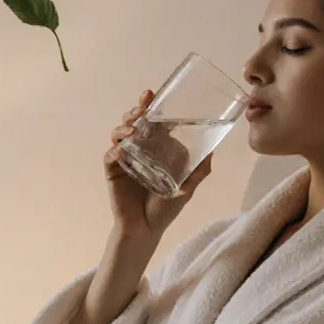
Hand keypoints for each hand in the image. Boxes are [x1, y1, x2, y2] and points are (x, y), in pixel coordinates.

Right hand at [104, 90, 212, 238]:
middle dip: (135, 111)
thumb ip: (199, 170)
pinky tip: (121, 150)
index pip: (152, 122)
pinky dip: (115, 150)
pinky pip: (110, 155)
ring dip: (124, 127)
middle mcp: (139, 149)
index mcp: (156, 148)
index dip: (150, 106)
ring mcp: (125, 158)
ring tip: (133, 130)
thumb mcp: (188, 187)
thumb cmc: (166, 208)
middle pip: (133, 122)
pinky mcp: (113, 171)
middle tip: (142, 108)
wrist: (147, 228)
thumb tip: (213, 149)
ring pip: (119, 134)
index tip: (152, 94)